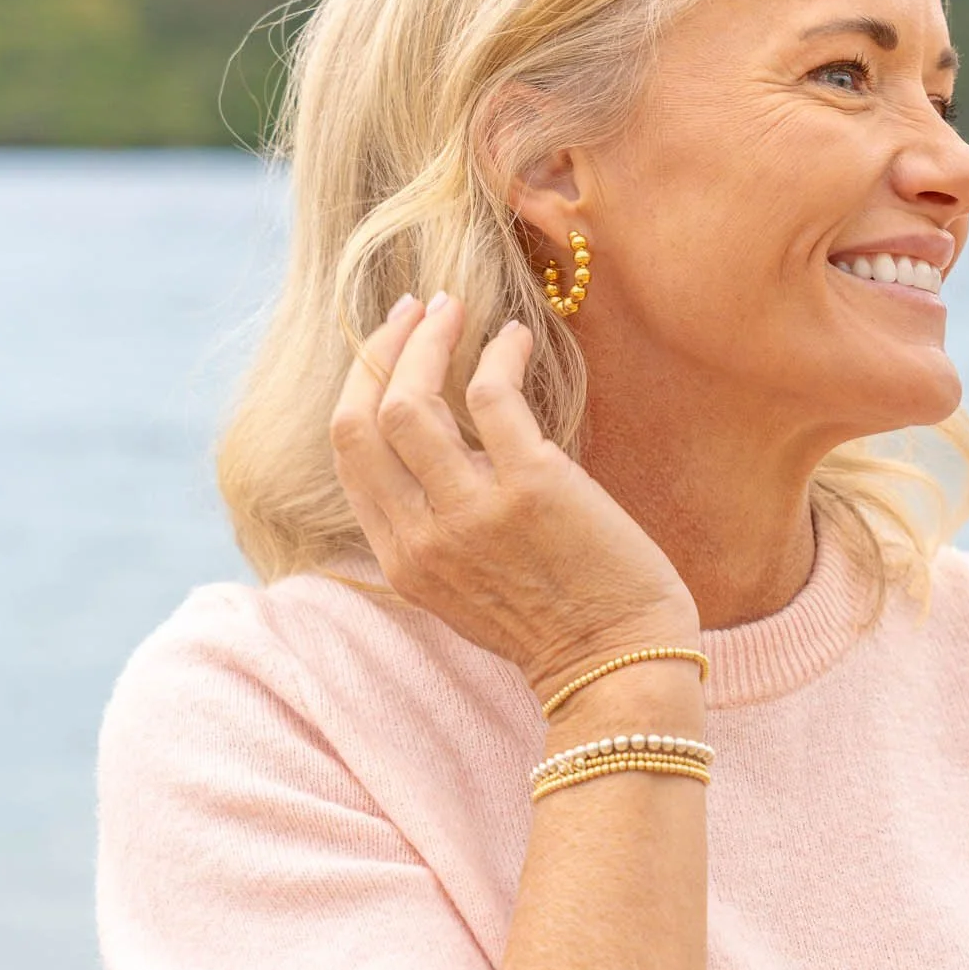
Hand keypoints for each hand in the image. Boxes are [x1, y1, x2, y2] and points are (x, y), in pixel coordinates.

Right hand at [329, 294, 700, 705]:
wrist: (619, 663)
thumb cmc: (554, 618)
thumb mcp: (464, 583)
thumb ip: (435, 524)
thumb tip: (436, 442)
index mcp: (401, 560)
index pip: (349, 454)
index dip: (361, 385)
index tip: (390, 343)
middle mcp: (423, 537)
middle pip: (363, 420)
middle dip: (383, 350)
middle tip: (419, 308)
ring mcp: (473, 512)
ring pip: (413, 401)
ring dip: (432, 339)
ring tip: (457, 306)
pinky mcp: (531, 487)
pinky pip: (492, 396)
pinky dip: (500, 354)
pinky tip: (517, 338)